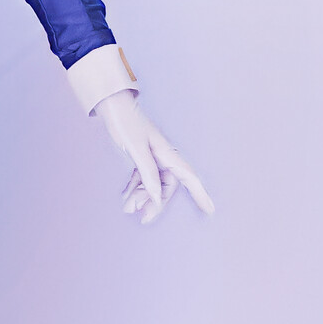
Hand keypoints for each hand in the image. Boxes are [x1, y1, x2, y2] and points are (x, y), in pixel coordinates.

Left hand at [93, 89, 213, 225]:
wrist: (112, 106)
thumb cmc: (126, 123)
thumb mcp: (137, 149)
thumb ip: (148, 173)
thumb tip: (158, 196)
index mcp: (167, 154)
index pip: (189, 178)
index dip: (200, 195)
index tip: (210, 210)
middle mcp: (163, 157)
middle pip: (166, 187)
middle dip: (156, 203)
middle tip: (143, 218)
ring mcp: (152, 157)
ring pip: (153, 184)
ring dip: (142, 197)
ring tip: (128, 208)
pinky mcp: (141, 157)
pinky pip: (142, 178)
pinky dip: (135, 188)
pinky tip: (126, 197)